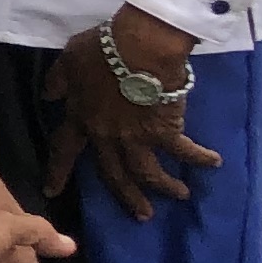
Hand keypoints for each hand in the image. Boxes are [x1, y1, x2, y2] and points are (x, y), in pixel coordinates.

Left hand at [41, 5, 218, 220]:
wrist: (140, 47)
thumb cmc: (102, 48)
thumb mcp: (67, 60)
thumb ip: (58, 81)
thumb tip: (48, 95)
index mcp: (81, 118)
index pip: (64, 150)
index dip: (57, 172)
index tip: (51, 192)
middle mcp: (107, 136)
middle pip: (113, 173)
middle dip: (127, 196)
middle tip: (140, 215)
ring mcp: (137, 137)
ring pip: (148, 172)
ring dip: (164, 187)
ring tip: (180, 195)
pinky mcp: (166, 131)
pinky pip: (184, 150)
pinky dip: (199, 157)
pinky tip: (213, 163)